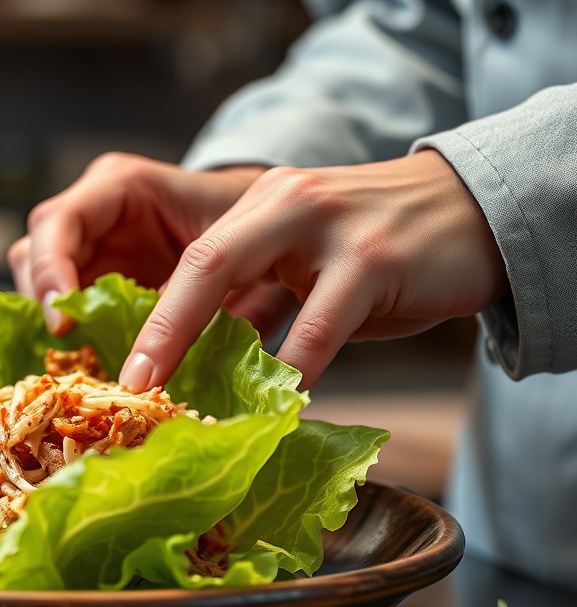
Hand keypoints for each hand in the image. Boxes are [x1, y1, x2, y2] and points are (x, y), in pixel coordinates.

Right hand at [8, 152, 269, 331]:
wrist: (266, 219)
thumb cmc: (249, 218)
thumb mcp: (231, 247)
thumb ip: (198, 287)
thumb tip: (160, 349)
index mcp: (122, 185)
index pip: (59, 221)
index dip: (51, 271)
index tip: (63, 323)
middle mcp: (94, 210)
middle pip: (34, 252)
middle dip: (44, 301)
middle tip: (69, 345)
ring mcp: (90, 244)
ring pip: (40, 281)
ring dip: (56, 319)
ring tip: (85, 352)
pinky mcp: (96, 276)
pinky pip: (67, 305)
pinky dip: (76, 332)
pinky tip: (96, 354)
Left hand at [118, 150, 508, 391]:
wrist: (478, 208)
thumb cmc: (385, 248)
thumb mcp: (312, 259)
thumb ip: (265, 293)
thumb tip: (210, 356)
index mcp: (263, 203)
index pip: (194, 259)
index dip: (155, 318)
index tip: (128, 371)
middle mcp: (286, 203)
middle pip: (202, 263)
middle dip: (161, 329)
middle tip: (135, 385)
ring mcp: (329, 227)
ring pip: (247, 282)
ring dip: (211, 351)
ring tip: (188, 403)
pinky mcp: (374, 258)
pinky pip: (321, 323)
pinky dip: (297, 367)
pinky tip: (283, 401)